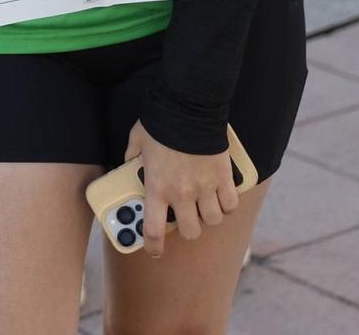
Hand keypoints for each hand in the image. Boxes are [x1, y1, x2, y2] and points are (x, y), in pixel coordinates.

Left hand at [126, 120, 239, 257]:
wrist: (189, 107)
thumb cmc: (161, 123)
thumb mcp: (137, 140)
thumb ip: (131, 156)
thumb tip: (128, 163)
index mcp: (157, 188)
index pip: (154, 230)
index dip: (154, 246)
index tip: (155, 250)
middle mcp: (181, 194)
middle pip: (191, 231)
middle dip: (188, 227)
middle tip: (186, 216)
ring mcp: (205, 188)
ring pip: (212, 221)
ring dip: (208, 216)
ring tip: (204, 205)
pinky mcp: (224, 178)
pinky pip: (230, 204)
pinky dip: (227, 204)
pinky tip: (221, 196)